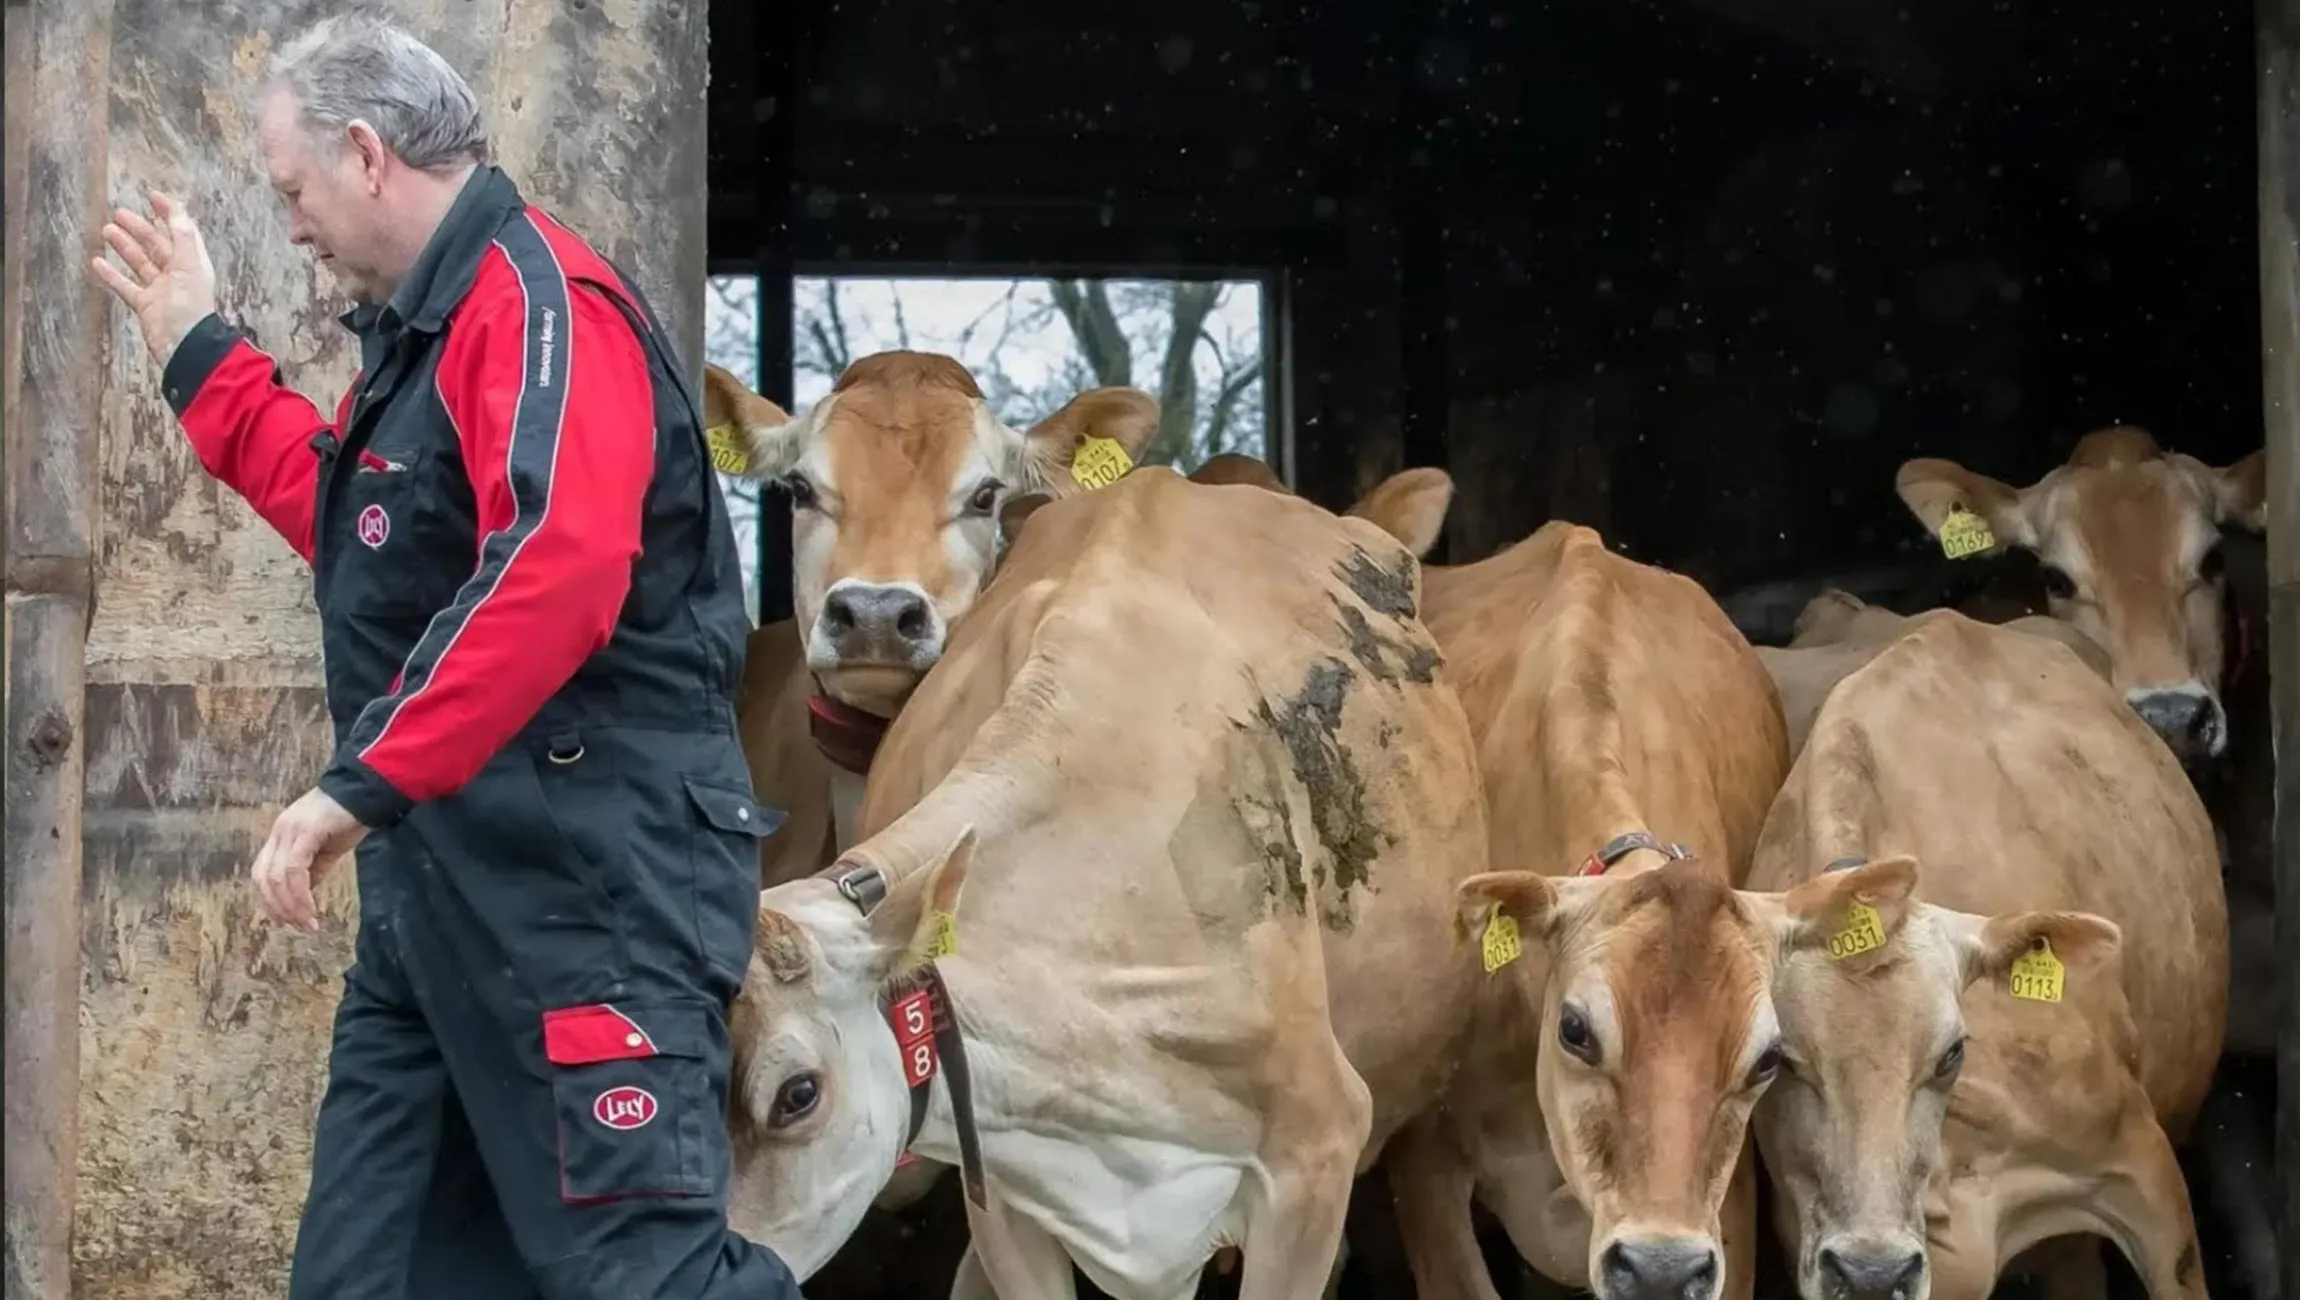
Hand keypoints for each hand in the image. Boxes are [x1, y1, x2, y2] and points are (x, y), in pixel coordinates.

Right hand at [90, 191, 219, 367]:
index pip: (180, 232)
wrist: (183, 345)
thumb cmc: (190, 306)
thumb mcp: (190, 266)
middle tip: (119, 213)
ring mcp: (160, 291)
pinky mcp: (145, 305)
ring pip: (140, 263)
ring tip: (107, 230)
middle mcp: (177, 274)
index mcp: (192, 263)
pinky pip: (126, 286)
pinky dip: (112, 275)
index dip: (169, 213)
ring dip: (124, 247)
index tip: (151, 196)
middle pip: (157, 246)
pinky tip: (97, 262)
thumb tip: (177, 209)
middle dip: (139, 229)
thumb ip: (183, 237)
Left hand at [251, 786, 366, 931]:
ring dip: (291, 906)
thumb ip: (312, 870)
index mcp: (280, 836)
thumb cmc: (350, 818)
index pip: (262, 874)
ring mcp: (290, 830)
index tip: (286, 921)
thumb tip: (304, 897)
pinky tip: (312, 909)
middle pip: (263, 878)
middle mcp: (279, 833)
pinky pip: (295, 870)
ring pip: (277, 877)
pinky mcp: (306, 831)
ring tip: (308, 922)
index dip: (269, 901)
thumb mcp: (327, 850)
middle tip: (297, 926)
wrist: (368, 792)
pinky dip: (300, 894)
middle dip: (278, 908)